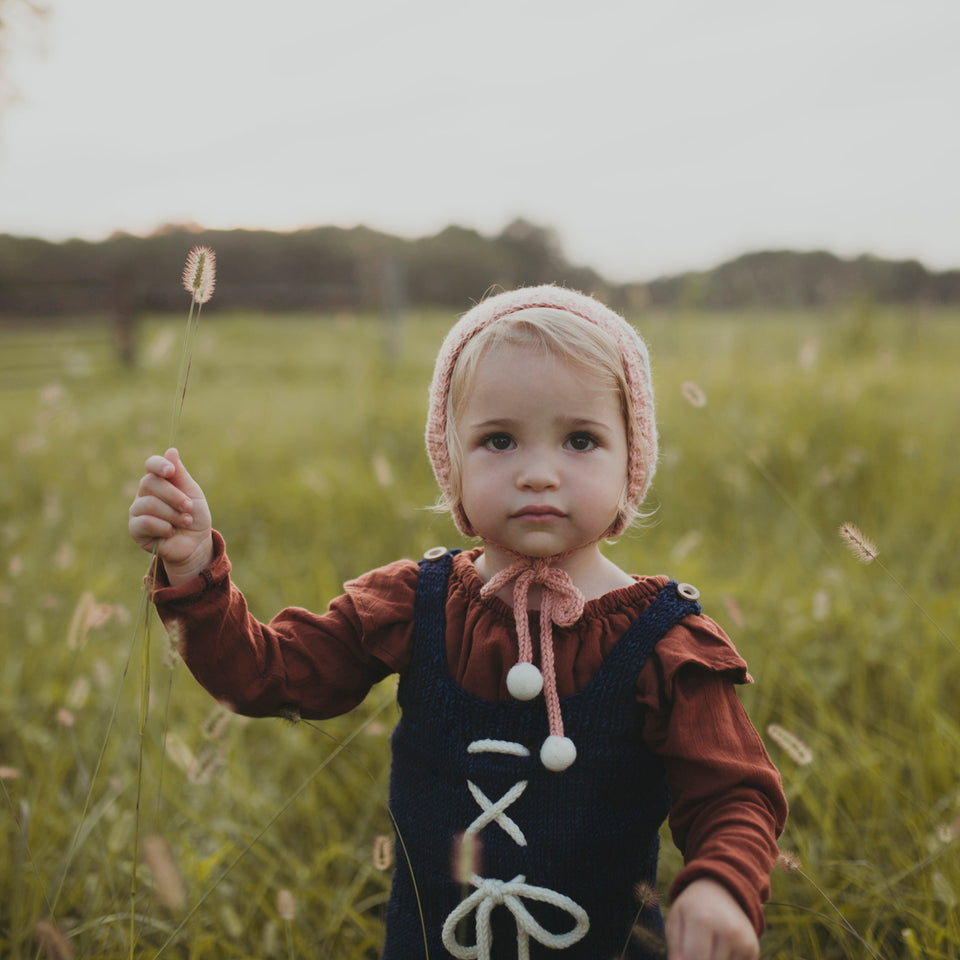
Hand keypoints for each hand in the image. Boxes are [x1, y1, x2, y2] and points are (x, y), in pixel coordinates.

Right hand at [128, 447, 213, 584]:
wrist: (196, 543)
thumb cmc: (194, 516)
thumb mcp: (192, 493)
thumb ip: (180, 474)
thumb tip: (171, 451)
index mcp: (159, 481)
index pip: (151, 465)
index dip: (158, 465)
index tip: (170, 471)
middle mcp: (145, 493)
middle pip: (150, 483)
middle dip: (174, 496)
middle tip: (189, 507)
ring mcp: (137, 510)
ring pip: (148, 504)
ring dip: (172, 514)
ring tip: (184, 521)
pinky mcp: (135, 529)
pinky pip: (144, 522)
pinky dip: (163, 527)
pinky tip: (171, 531)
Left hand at [665, 878, 758, 959]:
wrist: (722, 890)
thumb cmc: (692, 908)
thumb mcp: (676, 919)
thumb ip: (675, 947)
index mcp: (703, 920)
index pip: (694, 959)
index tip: (684, 955)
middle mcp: (727, 931)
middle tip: (696, 950)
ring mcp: (743, 941)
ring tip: (707, 947)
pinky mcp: (753, 950)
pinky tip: (720, 950)